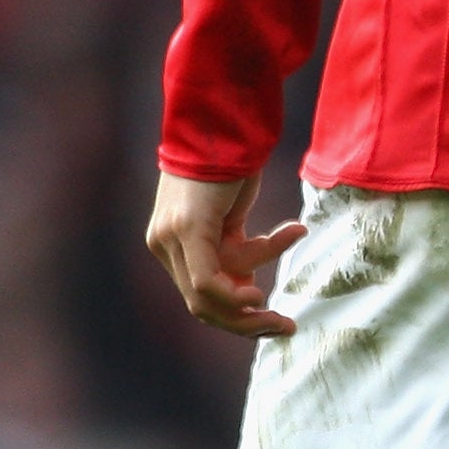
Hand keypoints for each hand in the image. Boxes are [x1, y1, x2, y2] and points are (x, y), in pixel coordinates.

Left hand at [145, 169, 305, 337]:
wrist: (224, 122)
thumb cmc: (233, 162)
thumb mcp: (230, 216)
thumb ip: (231, 249)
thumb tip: (246, 287)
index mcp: (171, 243)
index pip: (199, 297)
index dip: (236, 317)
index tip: (274, 319)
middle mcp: (163, 244)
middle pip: (200, 305)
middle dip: (245, 323)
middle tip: (285, 326)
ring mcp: (171, 238)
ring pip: (208, 295)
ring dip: (250, 303)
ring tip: (284, 292)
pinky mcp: (187, 229)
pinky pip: (206, 279)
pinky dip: (233, 294)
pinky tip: (258, 295)